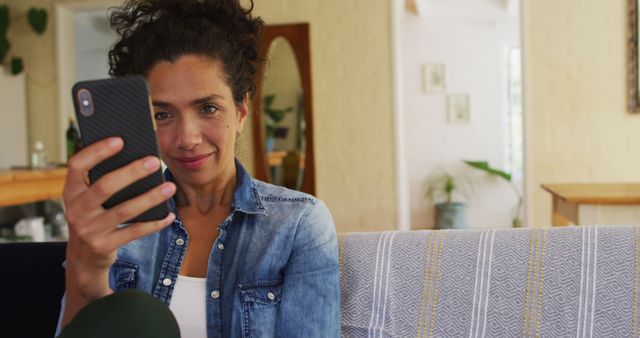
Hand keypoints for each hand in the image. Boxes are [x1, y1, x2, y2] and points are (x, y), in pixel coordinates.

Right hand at [63, 137, 174, 298]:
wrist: (84, 257)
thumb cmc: (94, 217)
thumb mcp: (89, 199)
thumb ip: (102, 180)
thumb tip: (136, 157)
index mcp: (71, 192)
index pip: (77, 165)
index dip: (97, 151)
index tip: (120, 140)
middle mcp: (76, 210)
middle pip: (105, 186)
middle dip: (132, 172)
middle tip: (155, 161)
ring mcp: (89, 230)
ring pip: (124, 210)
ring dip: (150, 198)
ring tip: (169, 187)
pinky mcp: (103, 246)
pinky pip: (134, 232)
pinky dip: (154, 223)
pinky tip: (168, 215)